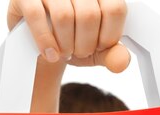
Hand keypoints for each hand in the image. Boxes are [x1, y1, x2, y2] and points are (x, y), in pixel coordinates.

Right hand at [7, 0, 130, 72]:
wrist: (40, 41)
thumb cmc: (72, 39)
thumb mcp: (95, 50)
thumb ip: (112, 54)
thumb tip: (122, 62)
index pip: (115, 8)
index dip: (109, 35)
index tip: (100, 45)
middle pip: (89, 15)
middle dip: (85, 45)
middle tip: (79, 52)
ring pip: (64, 17)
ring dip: (66, 46)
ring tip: (64, 51)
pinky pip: (37, 18)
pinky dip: (46, 42)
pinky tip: (50, 54)